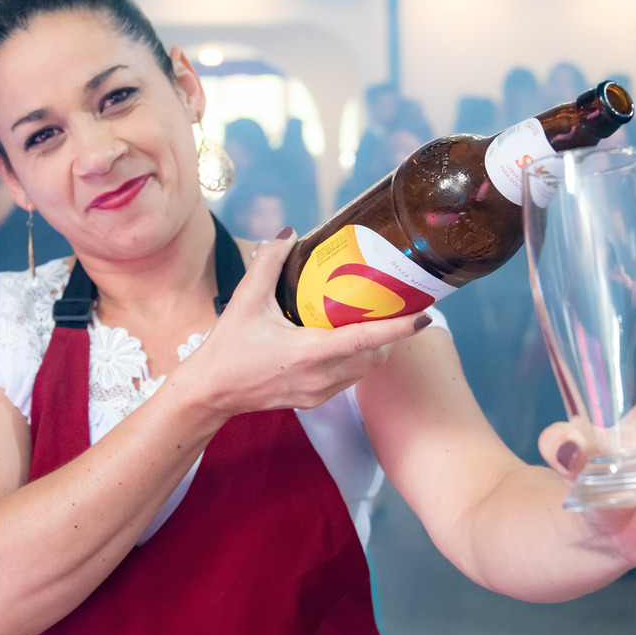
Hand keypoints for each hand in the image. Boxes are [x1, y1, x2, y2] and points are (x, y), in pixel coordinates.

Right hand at [173, 228, 430, 422]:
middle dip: (393, 335)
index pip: (366, 340)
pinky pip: (349, 379)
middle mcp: (320, 377)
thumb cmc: (228, 346)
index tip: (425, 315)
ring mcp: (319, 393)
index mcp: (308, 352)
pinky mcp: (315, 401)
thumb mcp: (245, 299)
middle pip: (374, 355)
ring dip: (377, 348)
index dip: (398, 328)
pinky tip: (352, 341)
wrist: (211, 392)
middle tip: (401, 308)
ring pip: (364, 370)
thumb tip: (291, 233)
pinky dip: (359, 360)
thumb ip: (268, 261)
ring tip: (379, 321)